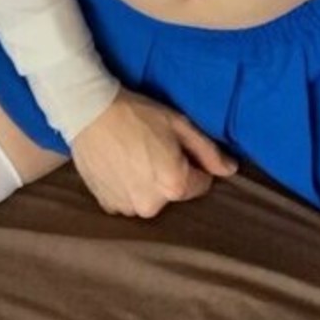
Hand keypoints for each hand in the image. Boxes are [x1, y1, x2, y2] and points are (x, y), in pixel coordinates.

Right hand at [70, 88, 238, 216]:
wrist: (88, 112)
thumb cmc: (137, 113)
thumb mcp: (179, 124)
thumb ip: (209, 151)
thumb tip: (231, 169)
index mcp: (174, 185)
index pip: (201, 184)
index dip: (194, 163)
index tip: (177, 146)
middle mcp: (151, 205)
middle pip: (174, 193)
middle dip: (170, 174)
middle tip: (153, 147)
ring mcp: (127, 208)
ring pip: (150, 198)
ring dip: (147, 183)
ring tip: (133, 154)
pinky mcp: (107, 205)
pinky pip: (128, 199)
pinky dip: (127, 186)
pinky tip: (119, 163)